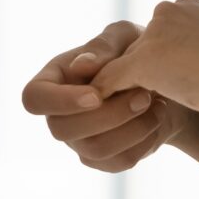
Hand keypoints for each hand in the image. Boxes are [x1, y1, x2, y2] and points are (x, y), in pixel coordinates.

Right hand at [22, 21, 195, 172]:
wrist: (164, 82)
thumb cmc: (135, 51)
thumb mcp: (123, 37)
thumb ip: (102, 47)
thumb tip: (80, 68)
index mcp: (53, 81)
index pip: (34, 98)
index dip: (59, 102)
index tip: (96, 95)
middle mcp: (59, 115)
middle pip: (62, 130)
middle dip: (108, 115)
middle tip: (143, 94)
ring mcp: (79, 141)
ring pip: (95, 149)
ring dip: (131, 128)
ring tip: (154, 103)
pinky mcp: (104, 159)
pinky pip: (120, 161)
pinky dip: (145, 141)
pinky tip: (157, 119)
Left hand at [91, 0, 198, 127]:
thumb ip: (197, 53)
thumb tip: (186, 72)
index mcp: (188, 6)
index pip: (159, 36)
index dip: (163, 64)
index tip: (172, 85)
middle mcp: (167, 12)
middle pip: (139, 48)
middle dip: (142, 75)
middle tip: (150, 101)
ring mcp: (154, 35)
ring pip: (124, 64)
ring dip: (125, 87)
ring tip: (128, 111)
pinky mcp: (144, 61)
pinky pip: (112, 79)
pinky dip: (106, 95)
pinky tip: (105, 110)